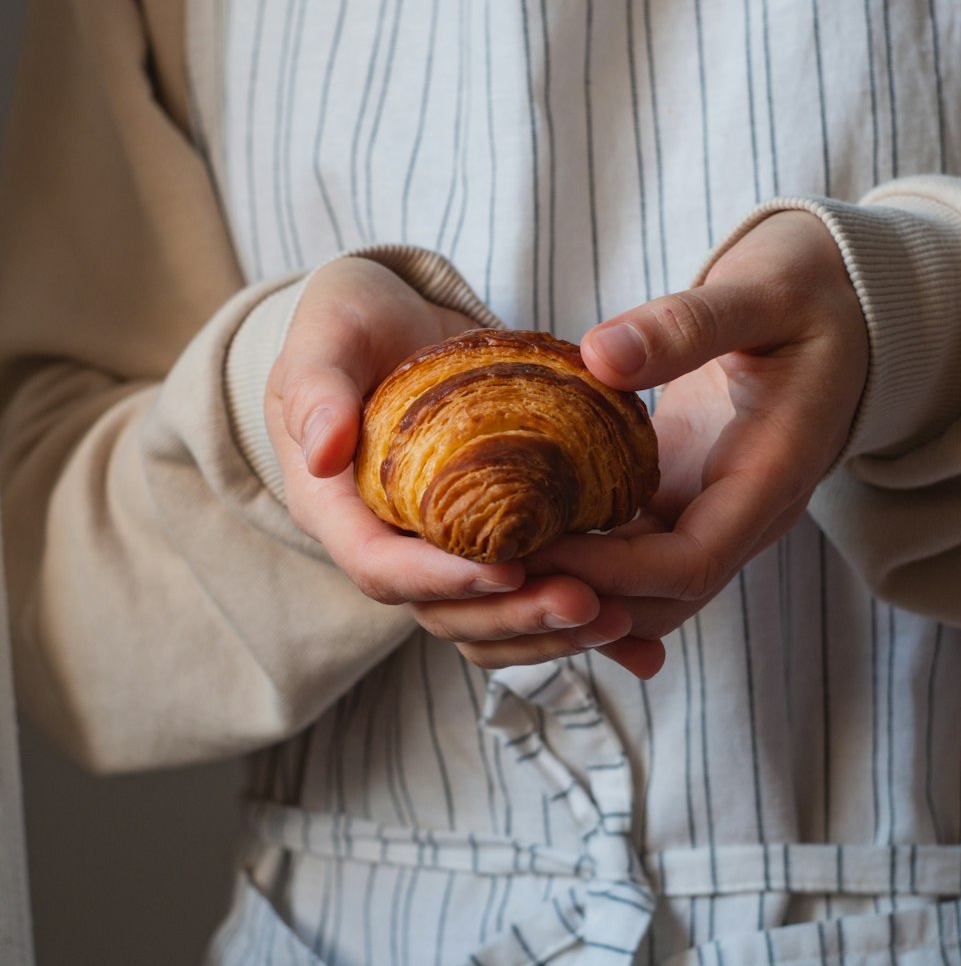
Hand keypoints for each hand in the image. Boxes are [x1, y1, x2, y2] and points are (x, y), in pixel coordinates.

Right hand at [266, 258, 636, 659]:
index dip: (440, 579)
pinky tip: (639, 645)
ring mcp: (436, 549)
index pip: (379, 568)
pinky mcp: (484, 542)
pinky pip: (525, 596)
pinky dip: (574, 625)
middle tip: (585, 603)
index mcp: (337, 508)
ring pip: (487, 618)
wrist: (392, 320)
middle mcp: (386, 543)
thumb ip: (317, 388)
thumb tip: (322, 453)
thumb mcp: (325, 336)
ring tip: (619, 619)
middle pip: (442, 610)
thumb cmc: (350, 321)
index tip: (507, 570)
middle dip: (512, 615)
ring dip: (548, 630)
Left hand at [522, 211, 869, 661]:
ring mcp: (714, 509)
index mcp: (770, 477)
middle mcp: (744, 513)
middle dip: (580, 596)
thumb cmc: (808, 290)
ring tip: (492, 563)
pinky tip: (519, 542)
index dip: (608, 570)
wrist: (845, 301)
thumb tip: (598, 355)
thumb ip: (687, 325)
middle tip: (490, 569)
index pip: (688, 564)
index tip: (533, 547)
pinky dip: (581, 557)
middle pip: (660, 599)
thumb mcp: (759, 292)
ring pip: (643, 588)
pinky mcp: (683, 493)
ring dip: (574, 587)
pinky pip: (633, 552)